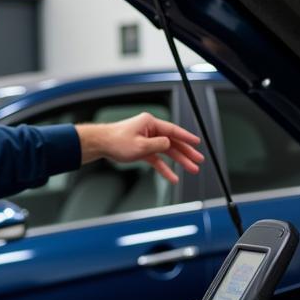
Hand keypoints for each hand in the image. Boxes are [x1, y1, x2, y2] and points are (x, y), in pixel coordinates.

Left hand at [76, 112, 203, 182]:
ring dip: (178, 161)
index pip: (173, 130)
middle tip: (198, 160)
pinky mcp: (142, 149)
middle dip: (186, 152)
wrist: (101, 144)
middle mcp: (150, 130)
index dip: (187, 137)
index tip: (198, 142)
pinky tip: (172, 176)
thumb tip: (169, 144)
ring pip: (167, 151)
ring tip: (191, 169)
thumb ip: (158, 145)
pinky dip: (164, 168)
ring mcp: (147, 139)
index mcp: (150, 123)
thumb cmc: (116, 141)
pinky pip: (157, 159)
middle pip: (173, 142)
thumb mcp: (140, 145)